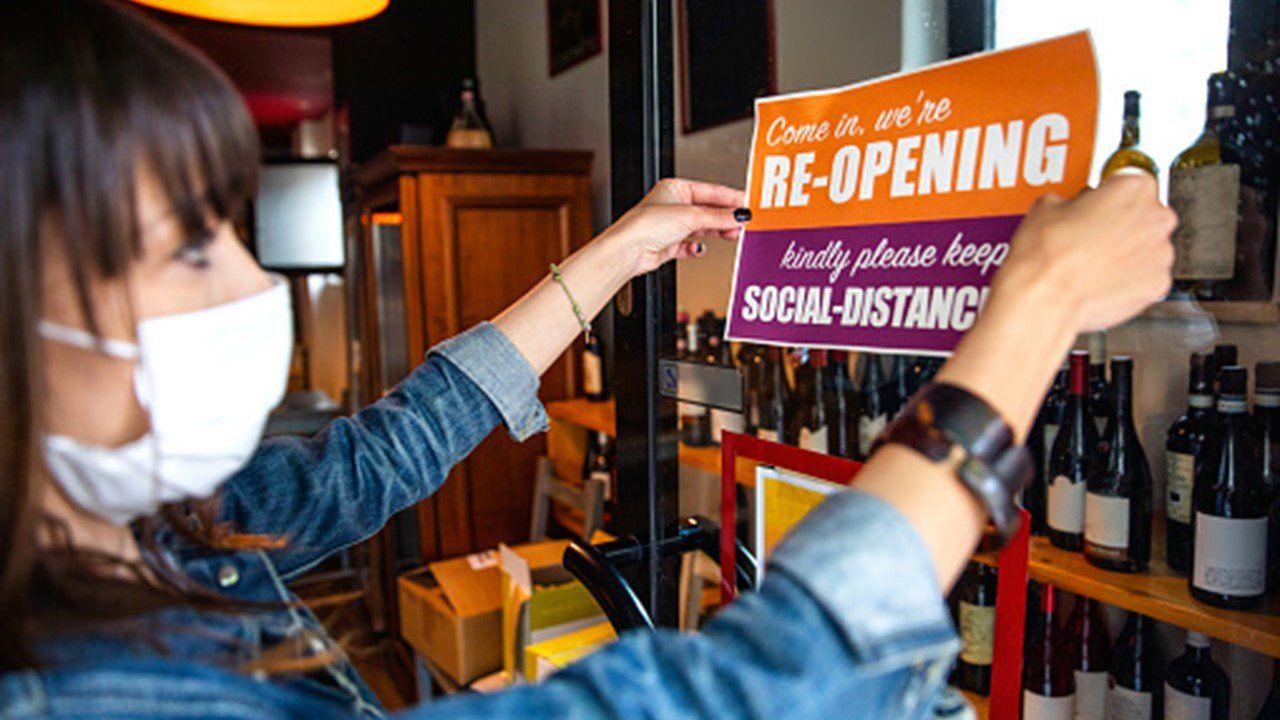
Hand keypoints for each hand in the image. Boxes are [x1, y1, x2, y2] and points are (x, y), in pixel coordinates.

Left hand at [597, 178, 747, 276]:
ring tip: (732, 235)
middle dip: (725, 217)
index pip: (711, 191)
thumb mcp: (690, 216)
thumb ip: (718, 217)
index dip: (731, 198)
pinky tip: (701, 249)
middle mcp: (672, 205)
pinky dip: (696, 248)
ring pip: (701, 228)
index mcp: (675, 188)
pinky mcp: (667, 245)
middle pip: (708, 210)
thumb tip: (739, 214)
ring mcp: (670, 226)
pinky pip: (688, 245)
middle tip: (744, 222)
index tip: (748, 203)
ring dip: (716, 232)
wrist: (628, 250)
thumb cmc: (646, 224)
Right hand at [995, 172, 1176, 332]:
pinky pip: (1146, 276)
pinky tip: (1101, 279)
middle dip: (1121, 222)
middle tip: (1091, 233)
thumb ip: (1071, 200)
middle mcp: (1156, 217)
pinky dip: (1129, 278)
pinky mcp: (1156, 285)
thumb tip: (1070, 208)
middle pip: (1144, 213)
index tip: (1099, 200)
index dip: (1108, 191)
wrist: (1045, 299)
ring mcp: (1161, 254)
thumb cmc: (1047, 256)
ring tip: (1093, 260)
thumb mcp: (1046, 206)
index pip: (1129, 179)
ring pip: (1147, 246)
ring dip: (1127, 250)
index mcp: (1134, 187)